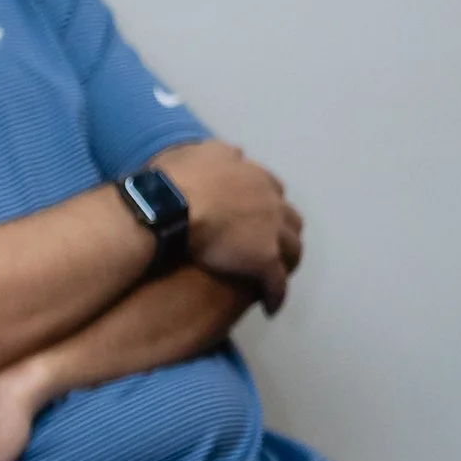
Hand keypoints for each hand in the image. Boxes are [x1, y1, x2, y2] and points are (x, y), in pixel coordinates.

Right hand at [161, 140, 303, 310]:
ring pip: (292, 250)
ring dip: (286, 262)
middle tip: (271, 246)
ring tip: (276, 276)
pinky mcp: (264, 260)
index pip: (272, 190)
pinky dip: (275, 294)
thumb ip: (218, 154)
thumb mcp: (198, 153)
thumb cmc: (175, 180)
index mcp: (253, 176)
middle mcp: (269, 200)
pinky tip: (269, 306)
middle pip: (289, 220)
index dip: (266, 205)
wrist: (168, 207)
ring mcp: (270, 230)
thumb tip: (231, 154)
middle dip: (284, 232)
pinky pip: (276, 283)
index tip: (258, 216)